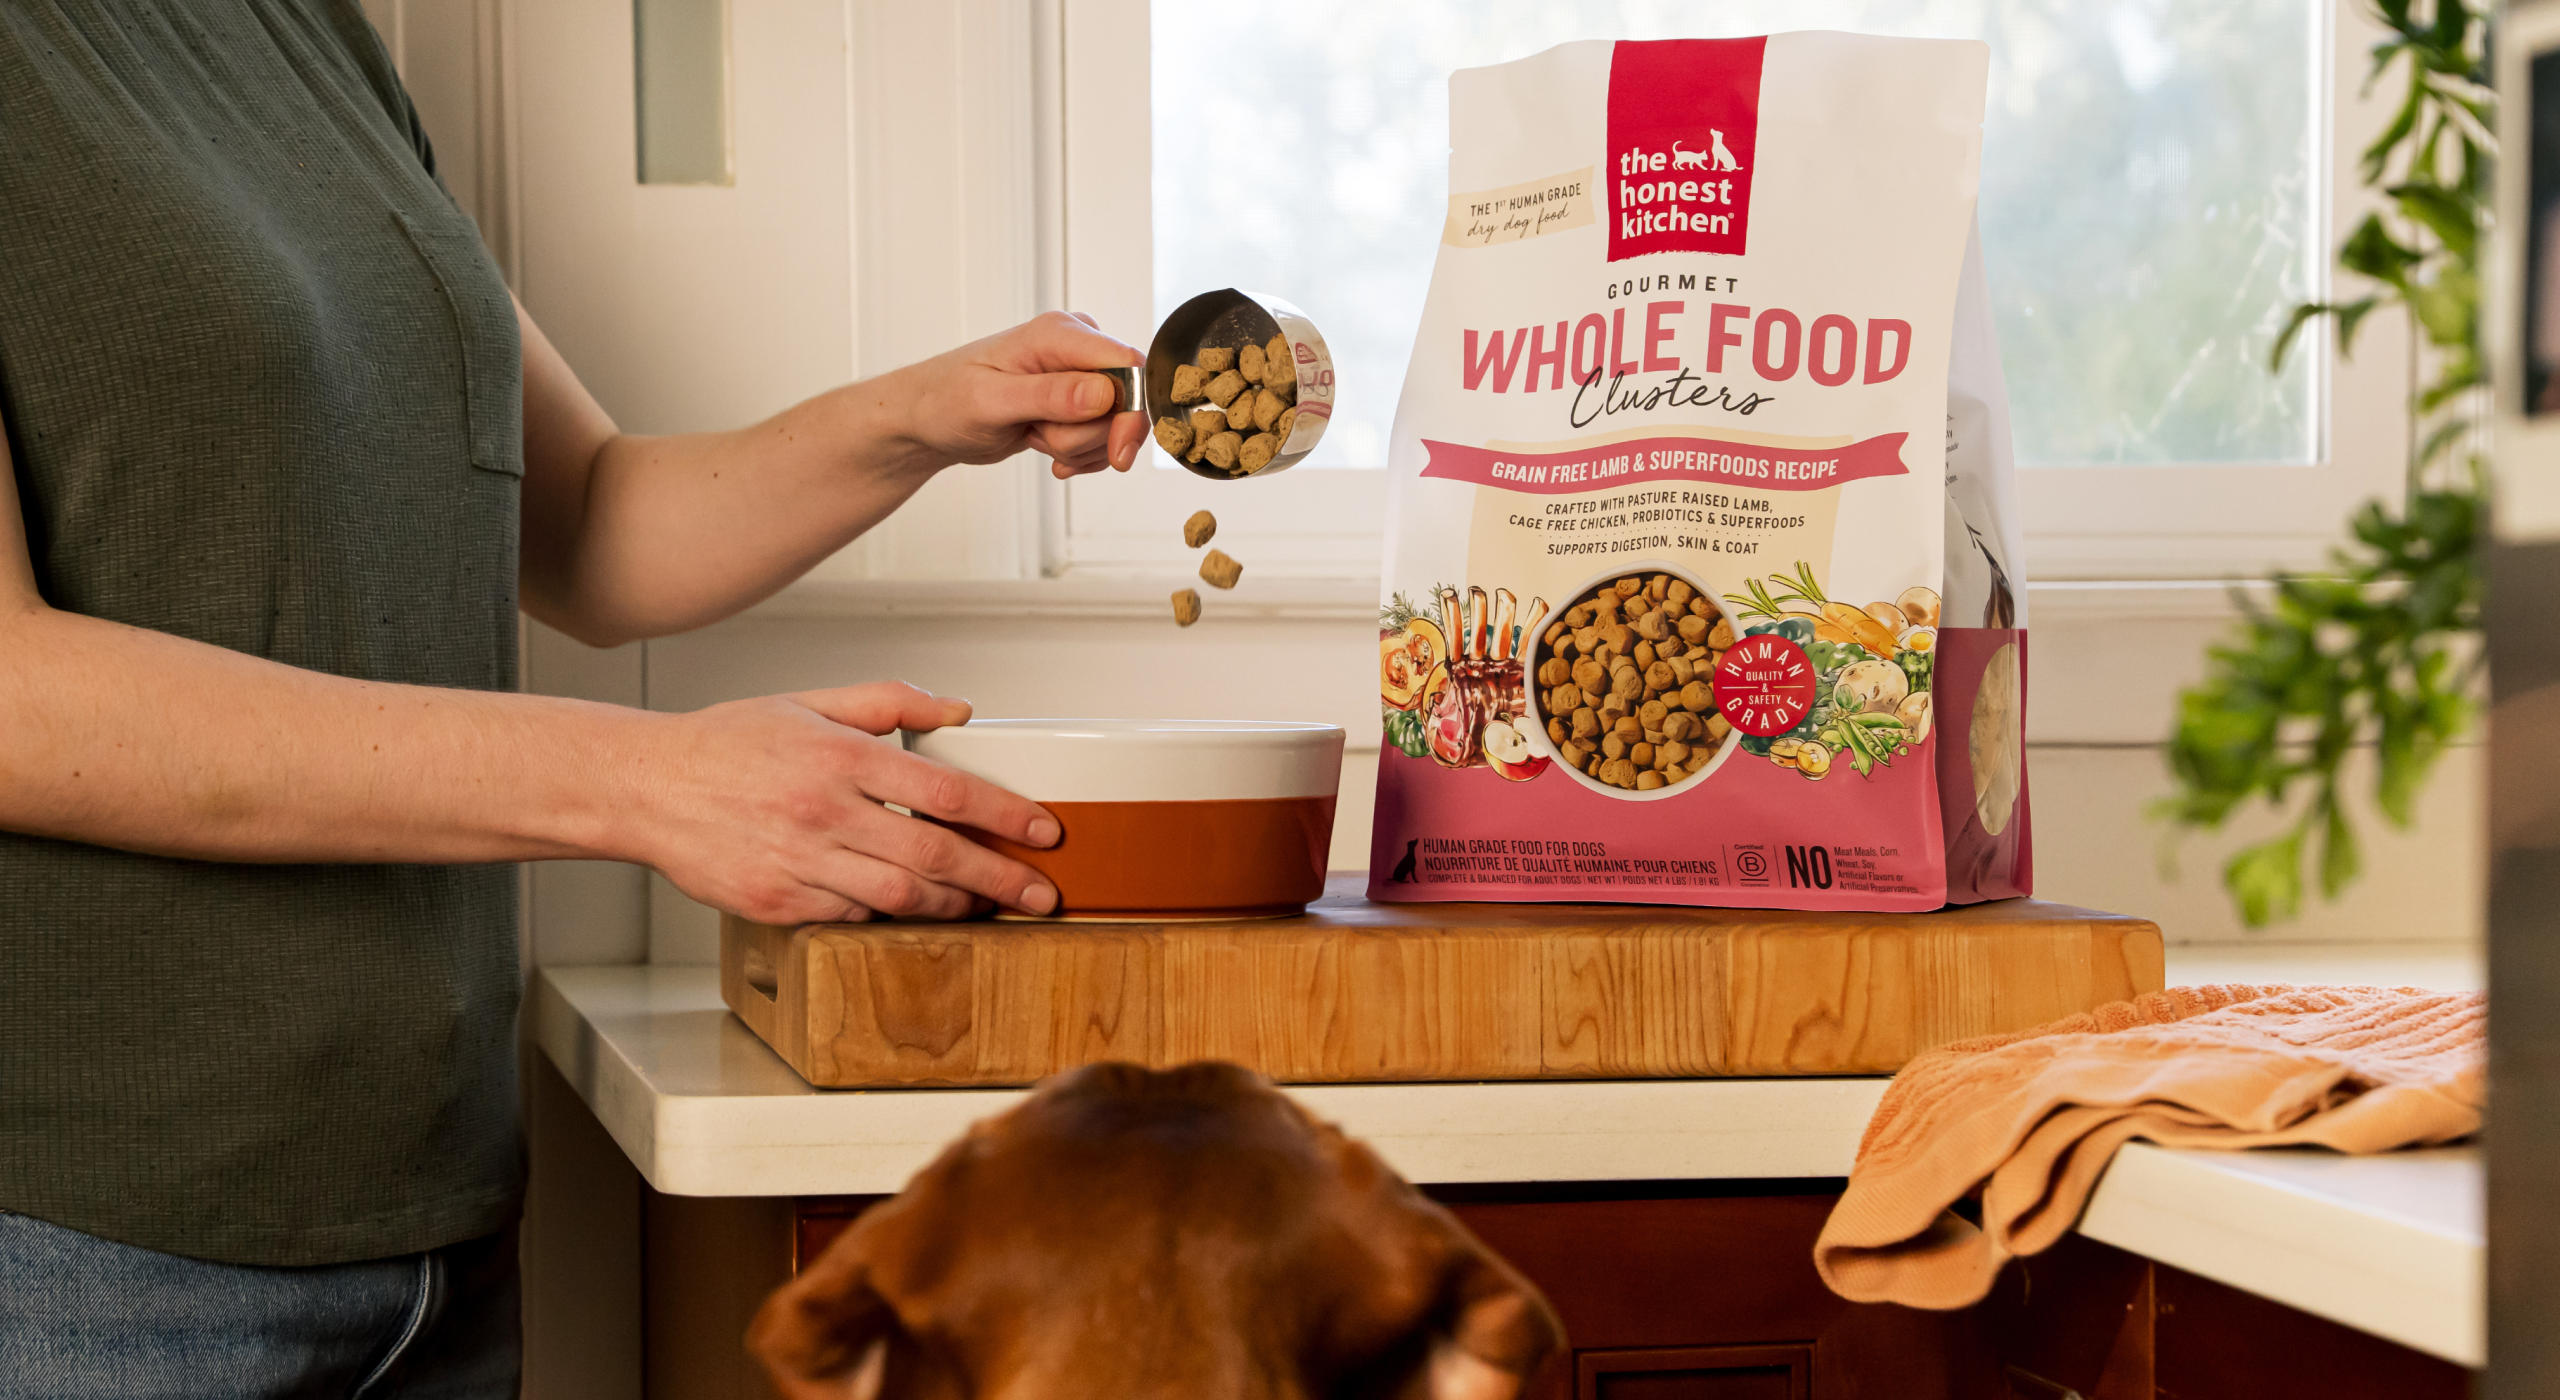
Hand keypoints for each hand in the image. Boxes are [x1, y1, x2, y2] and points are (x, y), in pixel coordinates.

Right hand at [631, 681, 1061, 923]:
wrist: (645, 788)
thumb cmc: (727, 744)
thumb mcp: (810, 702)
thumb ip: (890, 702)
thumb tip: (959, 711)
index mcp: (839, 758)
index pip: (946, 792)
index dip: (1004, 815)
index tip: (1043, 829)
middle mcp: (824, 813)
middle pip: (936, 856)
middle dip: (1000, 879)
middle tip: (1042, 894)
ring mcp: (800, 863)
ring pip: (900, 897)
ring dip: (956, 907)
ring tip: (991, 908)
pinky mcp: (777, 903)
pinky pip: (852, 916)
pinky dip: (890, 916)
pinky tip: (917, 911)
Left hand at [889, 311, 1151, 478]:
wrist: (926, 419)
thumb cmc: (944, 400)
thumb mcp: (991, 401)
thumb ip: (1049, 396)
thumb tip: (1103, 393)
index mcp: (1058, 333)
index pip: (1128, 365)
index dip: (1130, 411)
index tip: (1115, 451)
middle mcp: (1075, 348)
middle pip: (1124, 401)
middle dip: (1089, 436)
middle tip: (1043, 437)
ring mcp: (1078, 375)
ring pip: (1113, 425)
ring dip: (1078, 447)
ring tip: (1035, 436)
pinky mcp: (1076, 401)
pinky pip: (1103, 437)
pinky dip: (1080, 455)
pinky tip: (1048, 451)